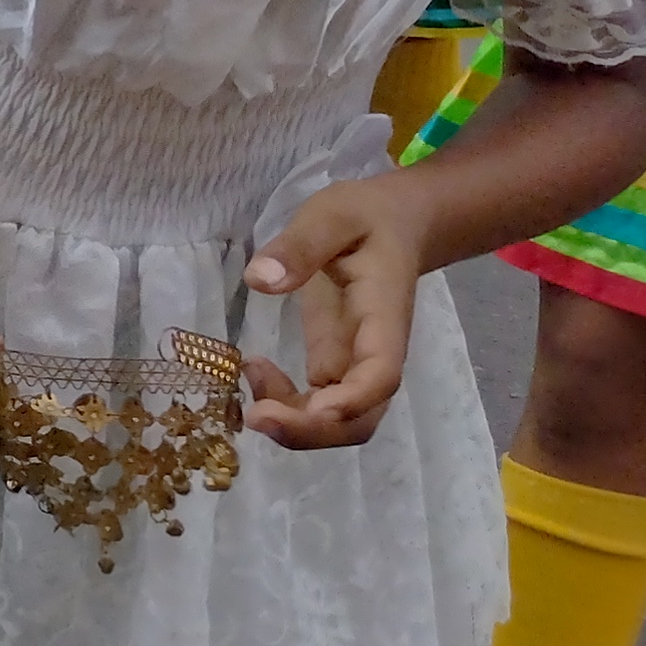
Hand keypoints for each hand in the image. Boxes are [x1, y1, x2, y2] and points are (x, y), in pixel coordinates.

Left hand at [244, 176, 423, 448]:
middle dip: (312, 431)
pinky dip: (287, 404)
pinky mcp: (336, 362)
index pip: (381, 374)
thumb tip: (259, 281)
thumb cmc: (366, 217)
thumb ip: (300, 245)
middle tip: (255, 416)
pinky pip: (318, 403)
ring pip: (339, 422)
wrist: (396, 224)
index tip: (316, 408)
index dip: (354, 401)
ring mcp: (356, 363)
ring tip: (249, 383)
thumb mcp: (331, 214)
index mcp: (384, 317)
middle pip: (361, 418)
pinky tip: (255, 370)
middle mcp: (376, 352)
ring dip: (295, 423)